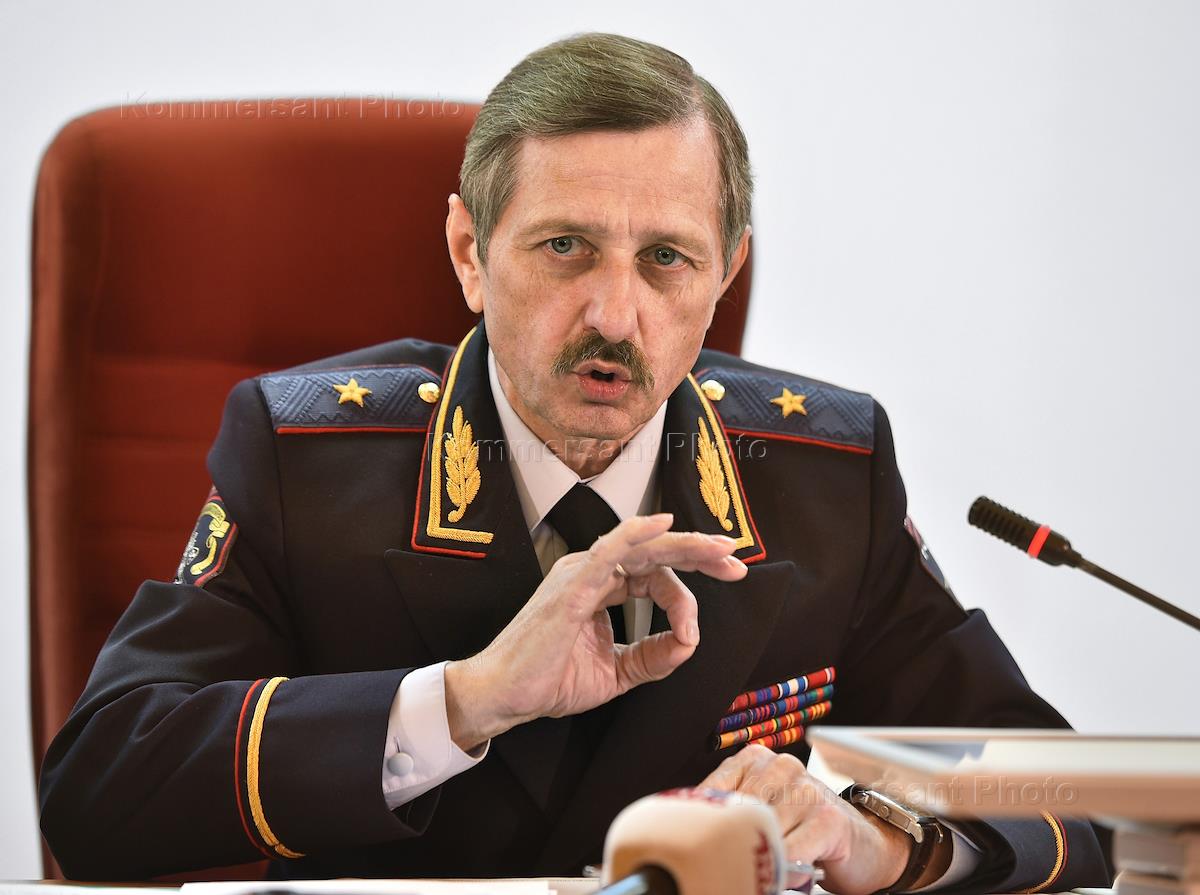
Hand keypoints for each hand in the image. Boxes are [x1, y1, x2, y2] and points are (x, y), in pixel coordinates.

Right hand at [445, 513, 746, 749]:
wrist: (504, 696)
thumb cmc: (547, 680)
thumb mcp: (616, 671)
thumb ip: (653, 656)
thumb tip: (688, 643)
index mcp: (600, 587)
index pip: (655, 577)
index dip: (684, 598)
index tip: (691, 635)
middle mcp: (592, 572)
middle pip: (656, 552)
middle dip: (700, 555)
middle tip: (736, 562)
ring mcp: (581, 573)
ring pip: (643, 547)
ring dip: (686, 545)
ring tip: (720, 549)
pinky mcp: (573, 585)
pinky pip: (611, 550)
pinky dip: (638, 533)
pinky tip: (665, 526)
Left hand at [700, 745, 951, 894]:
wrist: (861, 845)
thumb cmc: (802, 829)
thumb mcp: (761, 811)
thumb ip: (729, 812)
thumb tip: (683, 828)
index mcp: (755, 758)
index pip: (712, 790)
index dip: (700, 824)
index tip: (693, 846)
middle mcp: (781, 767)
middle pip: (736, 812)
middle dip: (728, 845)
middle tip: (722, 866)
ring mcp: (806, 790)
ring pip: (762, 832)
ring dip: (756, 860)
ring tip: (756, 871)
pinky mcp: (827, 820)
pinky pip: (790, 852)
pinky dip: (780, 870)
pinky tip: (779, 875)